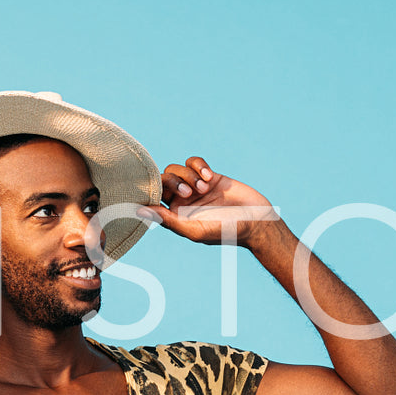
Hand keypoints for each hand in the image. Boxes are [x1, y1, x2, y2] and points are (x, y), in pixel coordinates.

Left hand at [139, 155, 280, 247]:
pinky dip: (199, 166)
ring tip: (205, 188)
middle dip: (174, 182)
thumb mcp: (194, 230)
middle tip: (190, 193)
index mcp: (174, 215)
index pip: (152, 198)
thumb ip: (167, 220)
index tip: (157, 191)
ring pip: (176, 169)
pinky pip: (194, 162)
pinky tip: (209, 177)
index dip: (152, 191)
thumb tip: (139, 211)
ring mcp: (194, 187)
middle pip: (163, 179)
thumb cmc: (225, 232)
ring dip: (189, 175)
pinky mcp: (209, 176)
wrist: (256, 222)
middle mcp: (181, 201)